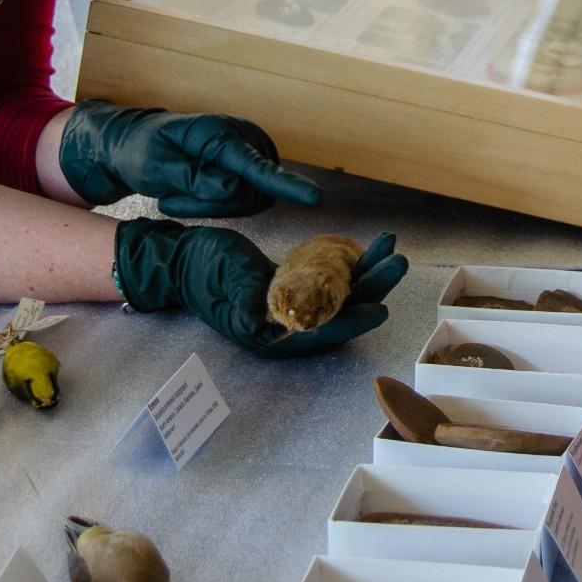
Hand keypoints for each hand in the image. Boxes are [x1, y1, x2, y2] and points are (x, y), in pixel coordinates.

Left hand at [60, 100, 320, 214]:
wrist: (137, 145)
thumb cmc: (142, 151)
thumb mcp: (155, 165)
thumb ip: (193, 177)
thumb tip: (233, 188)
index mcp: (220, 133)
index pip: (255, 165)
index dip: (284, 184)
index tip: (314, 197)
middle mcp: (246, 140)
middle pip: (246, 194)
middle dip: (209, 206)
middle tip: (169, 197)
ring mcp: (251, 156)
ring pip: (246, 203)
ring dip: (209, 208)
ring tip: (176, 192)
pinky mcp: (250, 173)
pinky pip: (244, 205)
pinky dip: (213, 207)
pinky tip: (189, 194)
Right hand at [113, 219, 406, 356]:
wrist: (183, 258)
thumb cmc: (199, 272)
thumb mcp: (222, 282)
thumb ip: (242, 302)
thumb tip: (257, 322)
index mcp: (273, 336)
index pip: (321, 333)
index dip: (351, 322)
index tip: (379, 309)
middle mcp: (290, 325)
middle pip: (341, 310)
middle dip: (372, 287)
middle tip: (398, 262)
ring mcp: (296, 304)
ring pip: (343, 291)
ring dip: (369, 270)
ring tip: (392, 245)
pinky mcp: (297, 284)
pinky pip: (332, 275)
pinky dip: (352, 260)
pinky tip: (371, 245)